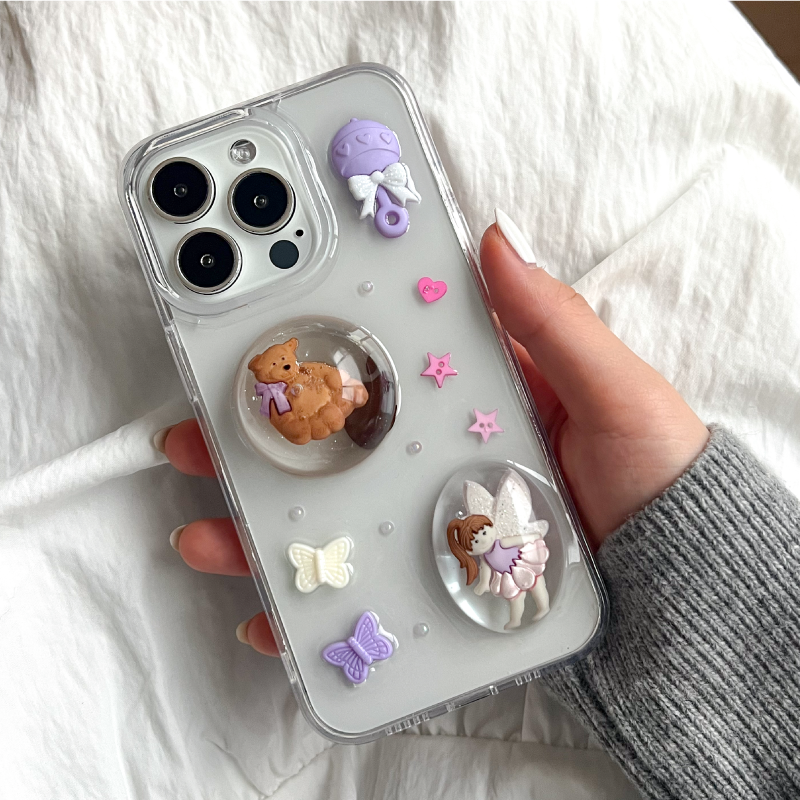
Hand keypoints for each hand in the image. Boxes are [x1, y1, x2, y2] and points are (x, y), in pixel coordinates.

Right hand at [161, 212, 708, 654]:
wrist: (676, 586)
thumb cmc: (654, 475)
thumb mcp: (613, 390)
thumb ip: (555, 324)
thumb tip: (493, 238)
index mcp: (472, 392)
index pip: (383, 358)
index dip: (317, 342)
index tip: (249, 329)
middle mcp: (439, 451)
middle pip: (336, 441)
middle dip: (259, 436)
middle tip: (196, 429)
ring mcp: (431, 517)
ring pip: (330, 515)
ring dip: (260, 522)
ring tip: (207, 530)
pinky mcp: (434, 577)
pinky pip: (361, 585)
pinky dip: (310, 602)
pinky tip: (267, 614)